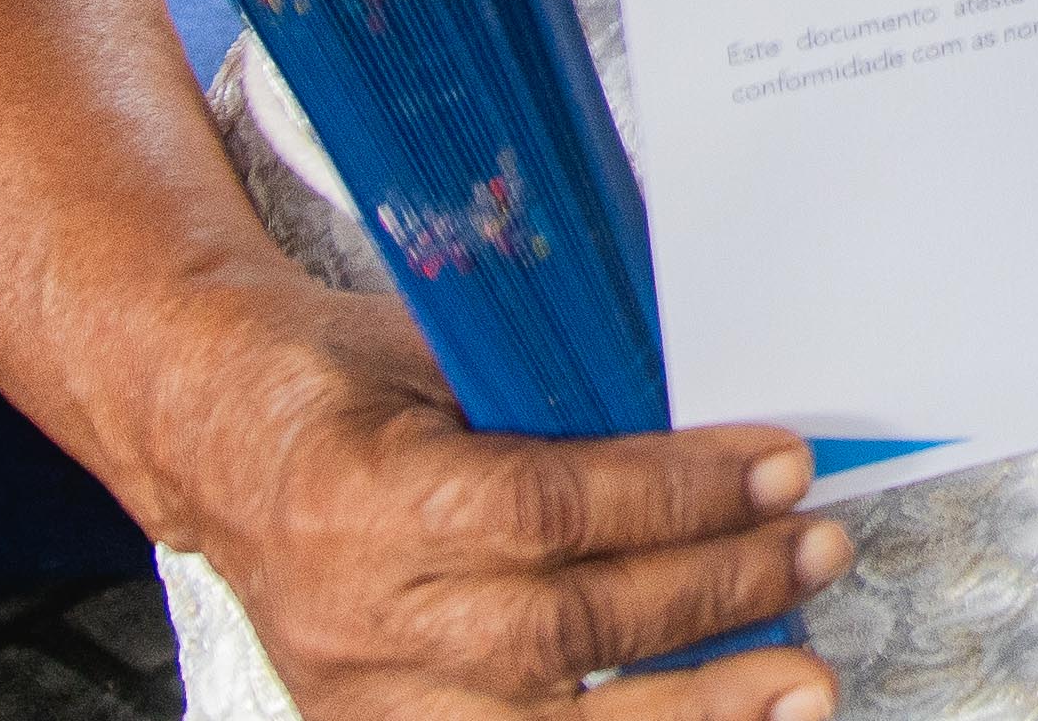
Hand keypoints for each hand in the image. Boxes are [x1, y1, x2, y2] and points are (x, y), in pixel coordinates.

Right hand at [130, 279, 843, 719]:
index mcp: (362, 492)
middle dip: (711, 595)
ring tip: (800, 684)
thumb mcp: (443, 352)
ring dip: (692, 710)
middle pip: (559, 633)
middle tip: (818, 552)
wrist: (219, 441)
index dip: (679, 495)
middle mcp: (358, 613)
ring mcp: (361, 695)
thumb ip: (562, 401)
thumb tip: (719, 434)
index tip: (783, 467)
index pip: (547, 509)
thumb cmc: (345, 381)